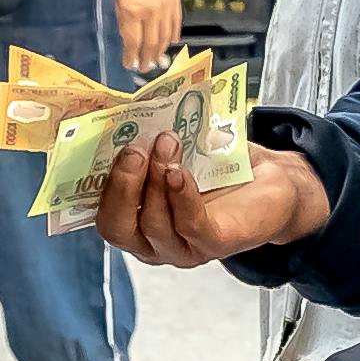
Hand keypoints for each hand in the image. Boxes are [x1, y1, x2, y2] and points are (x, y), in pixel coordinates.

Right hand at [94, 138, 332, 270]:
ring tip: (167, 143)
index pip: (99, 214)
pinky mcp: (214, 245)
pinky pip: (191, 225)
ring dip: (157, 179)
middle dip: (122, 187)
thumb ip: (148, 140)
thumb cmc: (216, 167)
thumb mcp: (177, 150)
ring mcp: (182, 250)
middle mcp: (151, 243)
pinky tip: (180, 172)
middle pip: (119, 227)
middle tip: (133, 149)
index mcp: (135, 221)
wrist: (270, 180)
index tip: (92, 149)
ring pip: (154, 223)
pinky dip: (182, 196)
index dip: (89, 187)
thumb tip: (122, 111)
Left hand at [112, 0, 178, 77]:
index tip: (129, 65)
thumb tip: (127, 36)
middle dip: (146, 59)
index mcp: (133, 10)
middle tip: (143, 69)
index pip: (133, 41)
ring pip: (164, 37)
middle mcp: (151, 12)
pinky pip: (175, 25)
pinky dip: (172, 36)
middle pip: (150, 44)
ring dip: (160, 52)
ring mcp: (166, 8)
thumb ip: (122, 16)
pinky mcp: (175, 2)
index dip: (131, 56)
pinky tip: (169, 44)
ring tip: (155, 61)